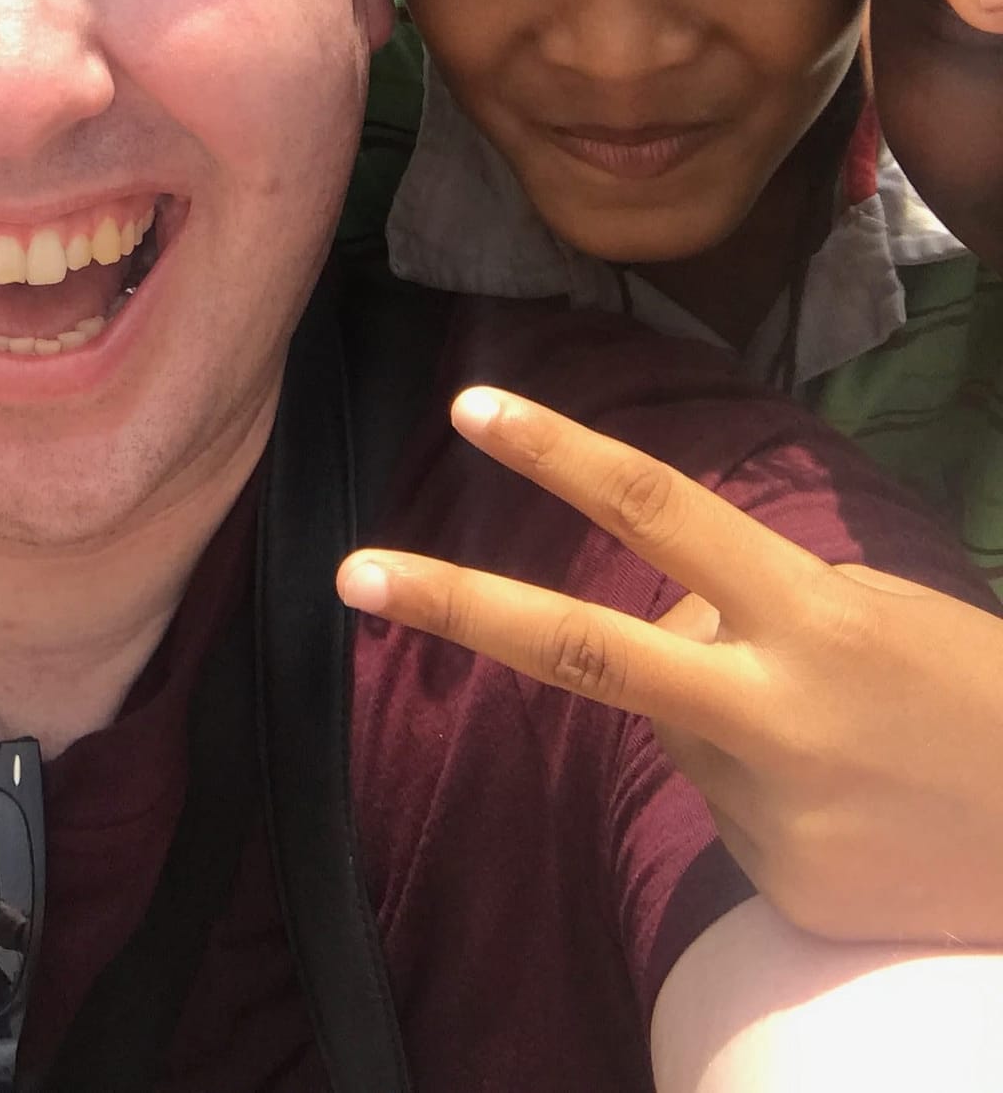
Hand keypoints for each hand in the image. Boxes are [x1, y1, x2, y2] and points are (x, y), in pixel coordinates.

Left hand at [338, 386, 1002, 944]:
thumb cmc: (973, 698)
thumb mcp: (874, 616)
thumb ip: (756, 608)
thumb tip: (664, 624)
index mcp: (809, 614)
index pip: (664, 512)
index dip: (562, 455)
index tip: (472, 409)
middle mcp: (772, 711)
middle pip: (587, 650)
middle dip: (460, 606)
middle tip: (352, 572)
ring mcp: (765, 808)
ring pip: (679, 730)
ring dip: (726, 720)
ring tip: (840, 743)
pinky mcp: (771, 883)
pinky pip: (725, 807)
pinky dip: (765, 793)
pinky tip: (846, 807)